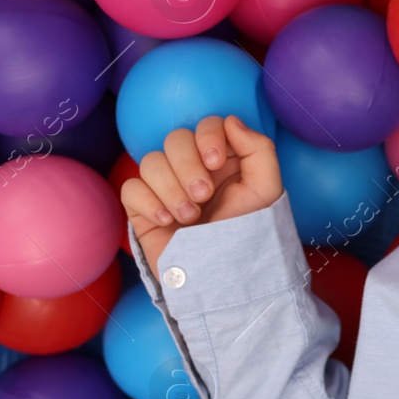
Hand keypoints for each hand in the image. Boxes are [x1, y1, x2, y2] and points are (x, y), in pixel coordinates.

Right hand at [120, 115, 283, 275]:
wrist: (226, 276)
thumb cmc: (250, 234)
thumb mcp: (266, 190)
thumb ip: (258, 150)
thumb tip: (230, 121)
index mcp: (224, 160)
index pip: (207, 124)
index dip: (207, 136)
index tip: (216, 161)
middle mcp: (193, 168)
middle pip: (175, 139)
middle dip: (188, 166)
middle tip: (204, 195)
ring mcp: (166, 187)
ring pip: (150, 161)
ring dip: (171, 189)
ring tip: (191, 217)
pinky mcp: (144, 208)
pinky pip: (131, 188)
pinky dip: (149, 202)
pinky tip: (168, 221)